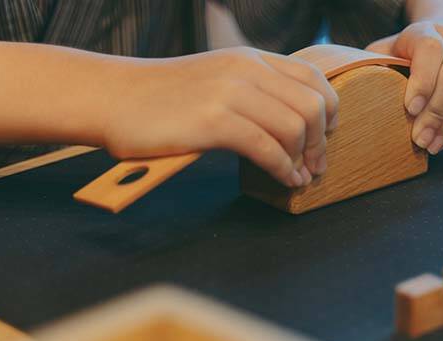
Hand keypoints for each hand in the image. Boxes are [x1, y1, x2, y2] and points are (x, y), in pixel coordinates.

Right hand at [103, 47, 338, 187]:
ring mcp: (229, 93)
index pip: (312, 77)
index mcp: (249, 59)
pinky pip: (267, 149)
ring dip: (304, 160)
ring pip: (294, 128)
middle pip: (311, 106)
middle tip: (317, 166)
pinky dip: (283, 170)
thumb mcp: (215, 80)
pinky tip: (285, 180)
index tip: (327, 135)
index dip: (329, 110)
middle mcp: (245, 70)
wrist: (113, 98)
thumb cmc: (162, 98)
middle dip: (321, 142)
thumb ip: (252, 91)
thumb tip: (290, 123)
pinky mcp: (213, 121)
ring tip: (301, 177)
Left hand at [367, 22, 442, 155]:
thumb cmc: (414, 54)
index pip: (429, 50)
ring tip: (434, 146)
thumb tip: (349, 85)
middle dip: (435, 114)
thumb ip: (374, 64)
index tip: (410, 110)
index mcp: (428, 31)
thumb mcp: (391, 52)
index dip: (421, 82)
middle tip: (419, 140)